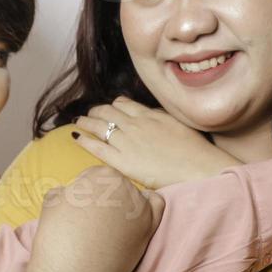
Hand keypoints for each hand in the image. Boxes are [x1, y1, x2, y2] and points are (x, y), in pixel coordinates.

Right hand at [30, 165, 164, 271]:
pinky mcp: (148, 228)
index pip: (94, 176)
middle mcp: (125, 186)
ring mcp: (139, 207)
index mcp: (102, 174)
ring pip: (133, 197)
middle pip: (114, 187)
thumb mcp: (51, 201)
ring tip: (107, 227)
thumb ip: (65, 190)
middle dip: (103, 200)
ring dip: (123, 207)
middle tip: (91, 221)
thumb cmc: (58, 237)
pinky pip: (157, 207)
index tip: (78, 209)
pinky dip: (148, 208)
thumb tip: (69, 193)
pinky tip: (136, 217)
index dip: (84, 192)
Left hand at [71, 96, 240, 187]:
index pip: (123, 104)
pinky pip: (97, 147)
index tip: (108, 108)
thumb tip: (150, 115)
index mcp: (149, 115)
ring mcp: (127, 142)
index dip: (112, 105)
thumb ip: (160, 118)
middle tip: (88, 115)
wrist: (196, 167)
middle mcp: (135, 124)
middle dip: (95, 111)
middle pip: (107, 112)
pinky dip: (84, 139)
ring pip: (99, 126)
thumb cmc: (193, 150)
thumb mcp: (178, 124)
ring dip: (85, 122)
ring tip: (78, 122)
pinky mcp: (123, 161)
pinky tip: (75, 137)